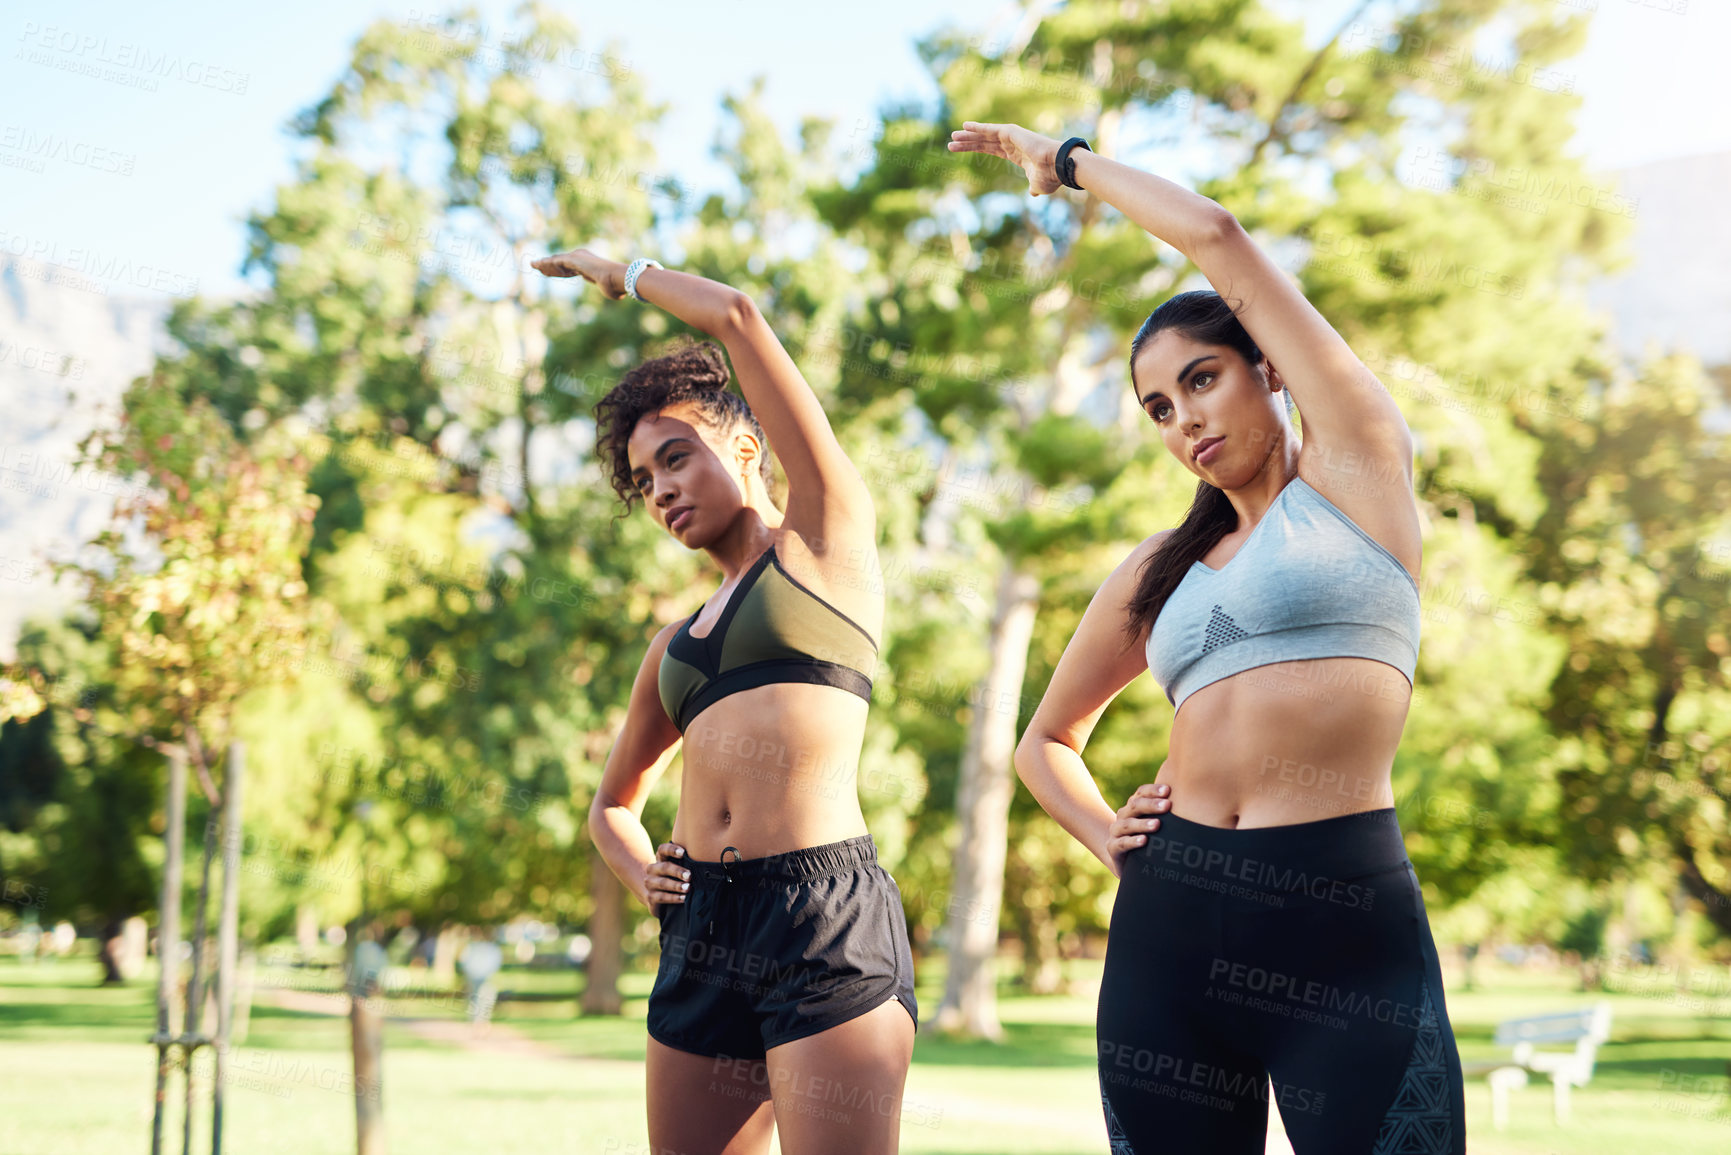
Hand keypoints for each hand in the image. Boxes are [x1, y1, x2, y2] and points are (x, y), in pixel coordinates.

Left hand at [531, 248, 626, 298]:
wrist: (615, 278)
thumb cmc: (615, 285)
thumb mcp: (611, 289)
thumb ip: (609, 289)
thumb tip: (618, 294)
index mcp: (589, 264)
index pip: (571, 268)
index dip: (559, 271)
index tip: (551, 274)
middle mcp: (582, 257)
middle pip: (561, 263)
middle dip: (549, 266)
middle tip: (538, 268)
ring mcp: (577, 257)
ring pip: (556, 260)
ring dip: (544, 263)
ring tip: (533, 265)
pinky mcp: (572, 259)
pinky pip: (555, 261)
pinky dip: (546, 263)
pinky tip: (537, 265)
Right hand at [642, 841, 689, 908]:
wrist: (656, 895)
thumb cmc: (674, 877)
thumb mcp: (678, 868)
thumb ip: (687, 862)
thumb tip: (707, 858)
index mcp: (660, 858)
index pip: (663, 849)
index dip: (672, 849)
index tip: (683, 853)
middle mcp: (652, 869)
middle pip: (664, 867)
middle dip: (678, 871)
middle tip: (689, 876)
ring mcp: (650, 883)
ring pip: (663, 883)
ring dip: (676, 886)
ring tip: (688, 888)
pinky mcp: (650, 897)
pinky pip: (662, 897)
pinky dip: (673, 898)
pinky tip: (684, 898)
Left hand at [947, 121, 1063, 195]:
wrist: (1058, 166)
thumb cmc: (1050, 176)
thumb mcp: (1038, 185)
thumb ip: (1033, 187)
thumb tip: (1033, 193)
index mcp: (1015, 154)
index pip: (990, 150)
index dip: (975, 149)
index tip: (961, 149)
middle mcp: (1011, 144)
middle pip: (983, 143)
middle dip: (967, 143)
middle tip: (950, 144)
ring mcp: (1011, 137)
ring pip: (984, 136)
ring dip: (968, 136)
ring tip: (952, 137)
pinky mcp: (1011, 132)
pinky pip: (990, 130)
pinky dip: (978, 127)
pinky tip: (965, 126)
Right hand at [1107, 782, 1171, 877]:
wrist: (1124, 860)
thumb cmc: (1148, 839)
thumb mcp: (1157, 824)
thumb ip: (1169, 814)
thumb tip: (1198, 803)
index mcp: (1134, 806)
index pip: (1141, 792)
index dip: (1153, 790)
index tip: (1168, 790)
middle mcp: (1123, 815)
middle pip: (1134, 806)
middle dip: (1151, 805)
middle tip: (1167, 805)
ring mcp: (1116, 831)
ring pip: (1128, 824)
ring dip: (1143, 823)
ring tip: (1157, 824)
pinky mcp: (1112, 848)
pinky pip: (1122, 843)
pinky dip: (1132, 841)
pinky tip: (1144, 841)